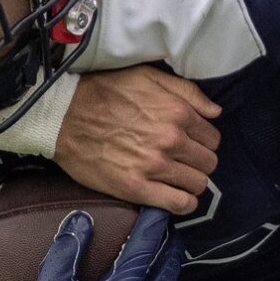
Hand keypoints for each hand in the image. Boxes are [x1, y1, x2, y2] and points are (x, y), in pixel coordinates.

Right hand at [54, 67, 219, 213]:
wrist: (63, 116)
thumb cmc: (104, 92)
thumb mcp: (147, 76)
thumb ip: (187, 91)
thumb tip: (216, 112)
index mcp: (177, 112)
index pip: (212, 138)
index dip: (203, 141)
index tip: (191, 143)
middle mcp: (170, 140)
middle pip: (208, 163)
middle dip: (200, 162)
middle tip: (184, 161)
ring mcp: (155, 166)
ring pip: (198, 184)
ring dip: (192, 182)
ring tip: (178, 178)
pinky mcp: (137, 188)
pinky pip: (179, 204)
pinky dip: (184, 203)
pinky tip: (176, 196)